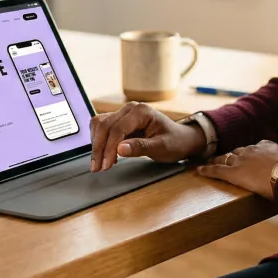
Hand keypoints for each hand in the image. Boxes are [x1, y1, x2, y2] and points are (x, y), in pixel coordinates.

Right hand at [90, 102, 206, 171]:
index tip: (106, 165)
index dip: (109, 148)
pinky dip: (100, 140)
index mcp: (141, 112)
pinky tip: (105, 155)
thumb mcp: (162, 147)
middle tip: (97, 168)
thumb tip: (120, 149)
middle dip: (99, 148)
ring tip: (99, 164)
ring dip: (96, 144)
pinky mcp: (120, 120)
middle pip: (104, 126)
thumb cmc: (174, 142)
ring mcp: (124, 113)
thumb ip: (141, 147)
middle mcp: (130, 109)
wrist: (180, 138)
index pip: (117, 129)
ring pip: (99, 124)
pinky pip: (102, 127)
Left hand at [198, 140, 277, 200]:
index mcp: (267, 146)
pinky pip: (216, 169)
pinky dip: (207, 169)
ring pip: (225, 158)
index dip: (249, 153)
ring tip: (209, 162)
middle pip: (238, 152)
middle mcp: (252, 150)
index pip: (255, 148)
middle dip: (231, 155)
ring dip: (217, 160)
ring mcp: (241, 160)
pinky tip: (199, 170)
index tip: (248, 156)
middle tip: (225, 158)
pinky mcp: (233, 172)